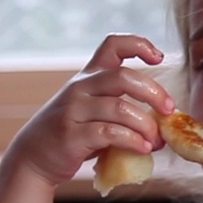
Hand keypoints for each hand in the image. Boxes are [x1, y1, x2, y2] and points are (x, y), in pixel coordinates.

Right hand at [9, 34, 175, 185]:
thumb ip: (120, 108)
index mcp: (88, 77)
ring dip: (145, 125)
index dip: (139, 44)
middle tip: (169, 110)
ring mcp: (74, 110)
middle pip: (124, 76)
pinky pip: (110, 133)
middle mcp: (80, 88)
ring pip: (120, 108)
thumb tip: (162, 120)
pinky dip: (132, 141)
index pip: (113, 44)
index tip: (158, 57)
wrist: (33, 158)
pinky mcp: (72, 135)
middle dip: (153, 92)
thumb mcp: (92, 111)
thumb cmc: (72, 135)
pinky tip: (142, 149)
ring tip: (156, 141)